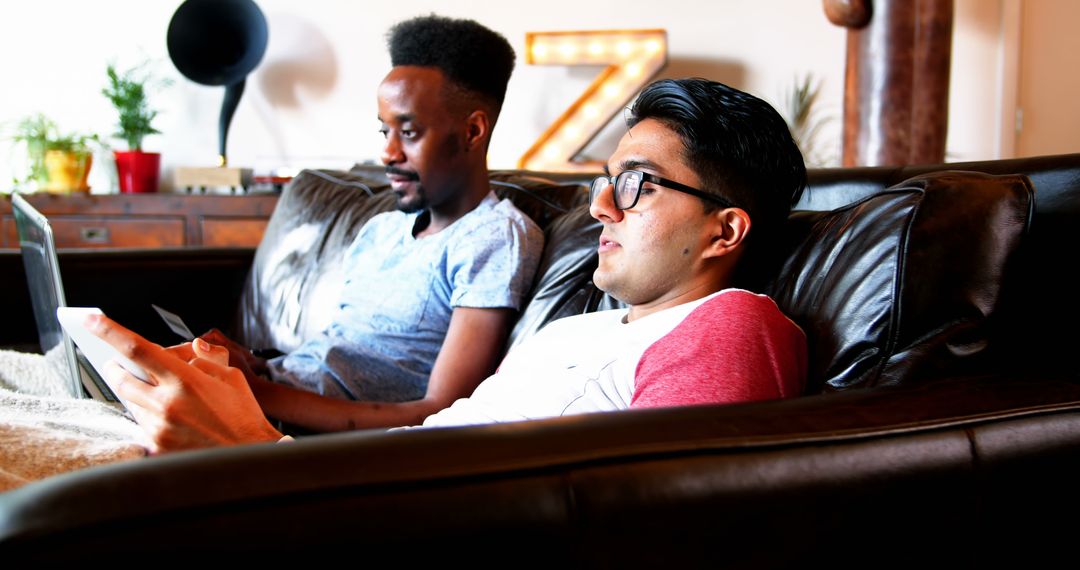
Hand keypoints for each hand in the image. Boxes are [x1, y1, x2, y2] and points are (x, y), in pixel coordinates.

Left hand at [88, 315, 282, 452]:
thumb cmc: (242, 414)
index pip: (137, 349)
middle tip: (118, 363)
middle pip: (121, 378)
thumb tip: (193, 347)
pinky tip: (168, 417)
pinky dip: (147, 415)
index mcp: (185, 380)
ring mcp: (159, 428)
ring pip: (129, 402)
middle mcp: (166, 404)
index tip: (91, 320)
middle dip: (115, 367)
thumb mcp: (231, 377)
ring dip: (135, 393)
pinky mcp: (157, 447)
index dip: (110, 332)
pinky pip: (140, 424)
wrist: (249, 455)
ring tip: (156, 393)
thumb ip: (207, 357)